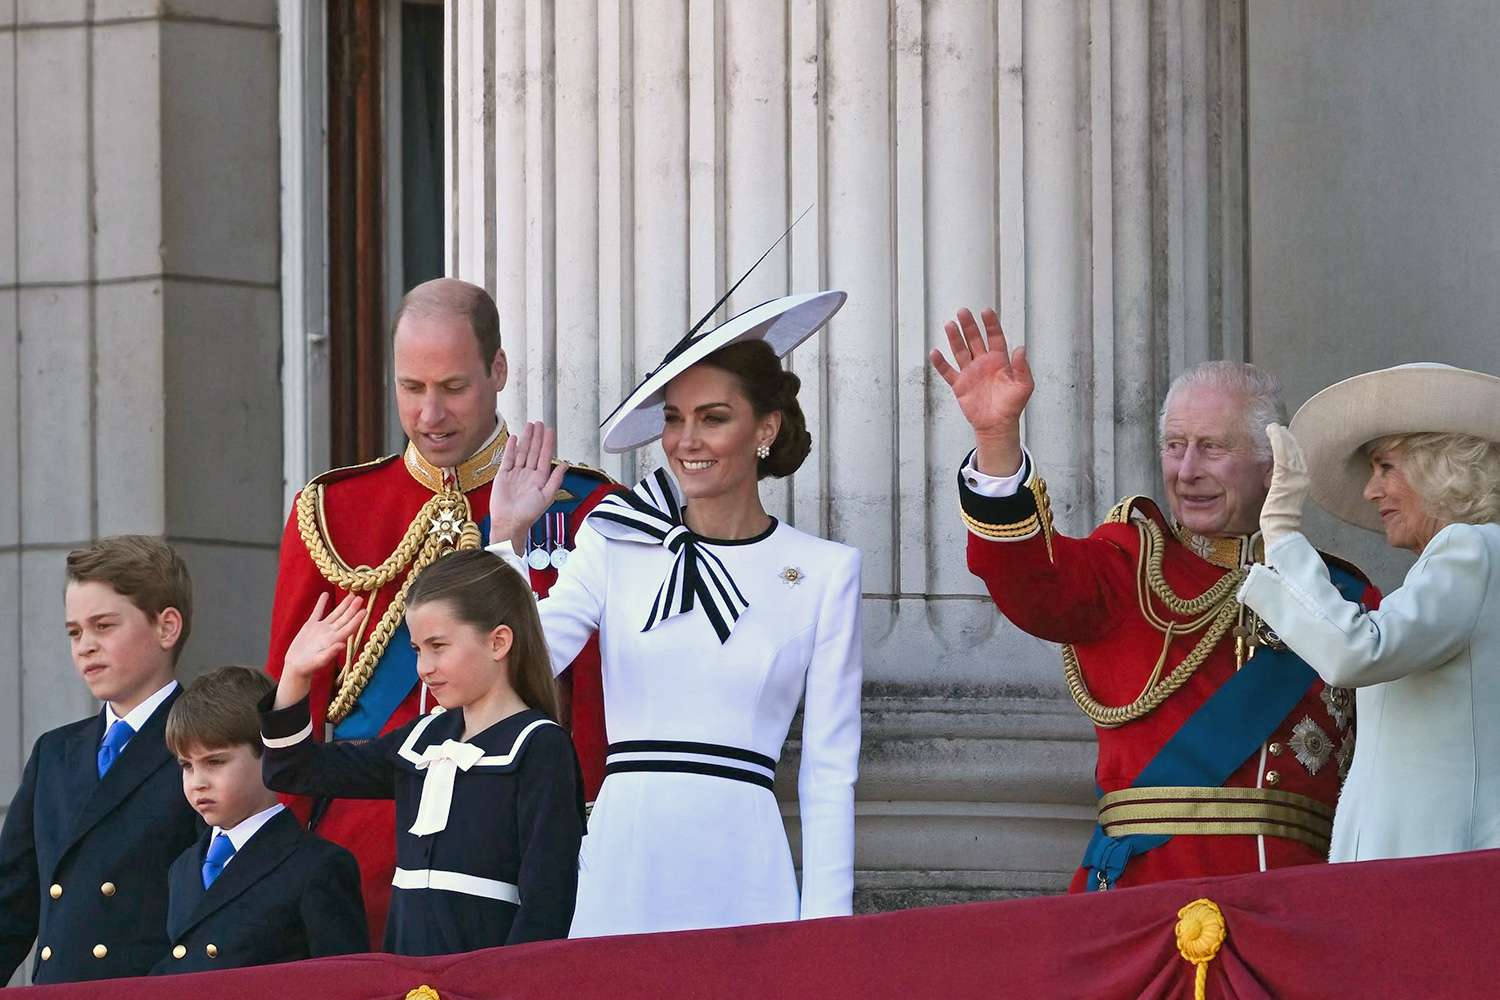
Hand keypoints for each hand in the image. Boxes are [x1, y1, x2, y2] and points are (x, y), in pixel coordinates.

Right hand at [282, 592, 364, 682]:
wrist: (296, 666)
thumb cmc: (308, 667)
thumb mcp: (318, 661)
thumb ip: (330, 653)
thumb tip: (342, 646)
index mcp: (334, 641)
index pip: (348, 628)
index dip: (357, 619)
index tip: (365, 610)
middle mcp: (330, 633)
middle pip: (344, 618)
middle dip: (353, 608)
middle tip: (360, 598)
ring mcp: (321, 629)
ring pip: (335, 614)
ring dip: (343, 604)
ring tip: (351, 594)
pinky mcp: (310, 626)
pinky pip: (317, 612)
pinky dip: (321, 603)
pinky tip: (325, 594)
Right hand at [490, 421, 566, 552]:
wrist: (509, 522)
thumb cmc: (528, 514)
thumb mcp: (546, 497)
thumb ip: (555, 480)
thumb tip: (565, 465)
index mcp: (540, 478)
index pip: (545, 456)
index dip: (547, 443)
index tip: (549, 430)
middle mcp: (528, 474)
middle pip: (533, 451)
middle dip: (537, 437)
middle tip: (539, 423)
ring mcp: (516, 473)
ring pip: (522, 452)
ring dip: (526, 439)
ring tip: (529, 426)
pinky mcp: (503, 475)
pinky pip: (508, 458)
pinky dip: (511, 448)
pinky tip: (514, 438)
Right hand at [929, 307, 1032, 475]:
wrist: (997, 425)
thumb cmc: (1012, 406)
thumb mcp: (1024, 386)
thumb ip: (1022, 368)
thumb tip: (1020, 349)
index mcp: (999, 361)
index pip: (995, 337)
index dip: (991, 324)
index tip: (986, 311)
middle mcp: (983, 363)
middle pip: (974, 340)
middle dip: (969, 326)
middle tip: (963, 312)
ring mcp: (970, 373)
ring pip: (960, 351)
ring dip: (954, 339)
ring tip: (950, 325)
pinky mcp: (960, 385)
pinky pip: (948, 372)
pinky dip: (941, 363)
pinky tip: (935, 353)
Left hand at [1260, 424, 1310, 544]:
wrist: (1281, 529)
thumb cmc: (1279, 518)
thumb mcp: (1282, 497)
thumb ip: (1282, 485)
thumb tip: (1274, 479)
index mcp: (1302, 483)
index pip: (1298, 460)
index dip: (1292, 447)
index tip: (1286, 436)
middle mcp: (1302, 478)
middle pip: (1296, 453)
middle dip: (1288, 439)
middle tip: (1280, 427)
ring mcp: (1294, 479)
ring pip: (1289, 452)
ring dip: (1282, 437)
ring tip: (1274, 427)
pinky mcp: (1284, 480)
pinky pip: (1281, 457)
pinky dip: (1278, 443)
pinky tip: (1273, 434)